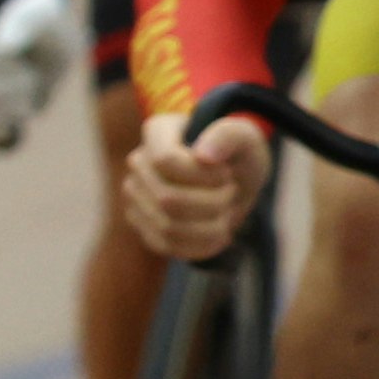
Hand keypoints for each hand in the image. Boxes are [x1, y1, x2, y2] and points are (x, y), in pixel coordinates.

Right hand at [120, 109, 267, 259]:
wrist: (231, 178)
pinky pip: (166, 246)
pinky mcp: (141, 224)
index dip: (202, 175)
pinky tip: (220, 235)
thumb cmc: (237, 154)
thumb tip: (203, 155)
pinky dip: (201, 246)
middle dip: (212, 204)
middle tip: (231, 194)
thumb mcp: (244, 137)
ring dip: (210, 227)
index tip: (227, 173)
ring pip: (167, 227)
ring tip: (227, 214)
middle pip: (167, 199)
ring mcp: (135, 195)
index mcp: (157, 132)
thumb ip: (227, 136)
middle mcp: (138, 162)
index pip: (164, 161)